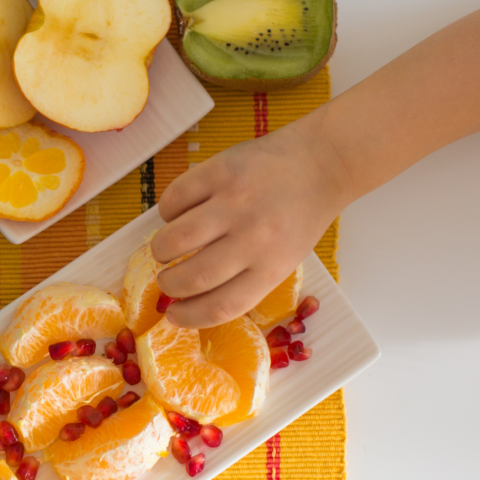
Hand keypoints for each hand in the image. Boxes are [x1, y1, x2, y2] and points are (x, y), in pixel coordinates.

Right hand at [150, 122, 349, 327]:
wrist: (320, 162)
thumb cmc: (299, 216)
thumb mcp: (283, 258)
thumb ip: (245, 277)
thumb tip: (192, 295)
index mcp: (272, 266)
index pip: (222, 306)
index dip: (189, 316)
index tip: (174, 315)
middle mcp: (254, 237)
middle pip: (194, 277)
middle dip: (168, 284)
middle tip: (165, 280)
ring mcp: (235, 201)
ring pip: (175, 239)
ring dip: (160, 250)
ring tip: (164, 249)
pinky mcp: (219, 171)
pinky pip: (174, 199)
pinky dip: (166, 212)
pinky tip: (176, 214)